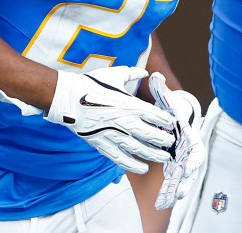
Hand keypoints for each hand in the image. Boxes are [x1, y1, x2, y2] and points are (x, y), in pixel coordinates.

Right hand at [44, 67, 176, 173]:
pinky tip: (142, 169)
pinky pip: (120, 158)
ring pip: (138, 149)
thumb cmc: (92, 83)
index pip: (154, 115)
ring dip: (153, 154)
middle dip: (163, 140)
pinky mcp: (102, 144)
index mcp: (130, 104)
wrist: (68, 98)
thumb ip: (132, 73)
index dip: (166, 121)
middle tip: (171, 144)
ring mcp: (114, 135)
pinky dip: (132, 165)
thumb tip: (144, 72)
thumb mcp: (115, 74)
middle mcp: (125, 121)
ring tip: (164, 158)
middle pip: (150, 135)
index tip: (173, 125)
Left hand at [148, 72, 205, 209]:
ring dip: (179, 188)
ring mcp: (182, 160)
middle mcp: (188, 151)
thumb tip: (156, 76)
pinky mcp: (174, 166)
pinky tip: (164, 200)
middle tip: (180, 191)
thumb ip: (162, 90)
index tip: (189, 167)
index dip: (194, 159)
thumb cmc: (171, 110)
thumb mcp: (166, 99)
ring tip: (172, 198)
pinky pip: (174, 180)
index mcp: (189, 136)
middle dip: (187, 180)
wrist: (172, 118)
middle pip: (192, 169)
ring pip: (184, 178)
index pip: (197, 150)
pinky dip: (170, 190)